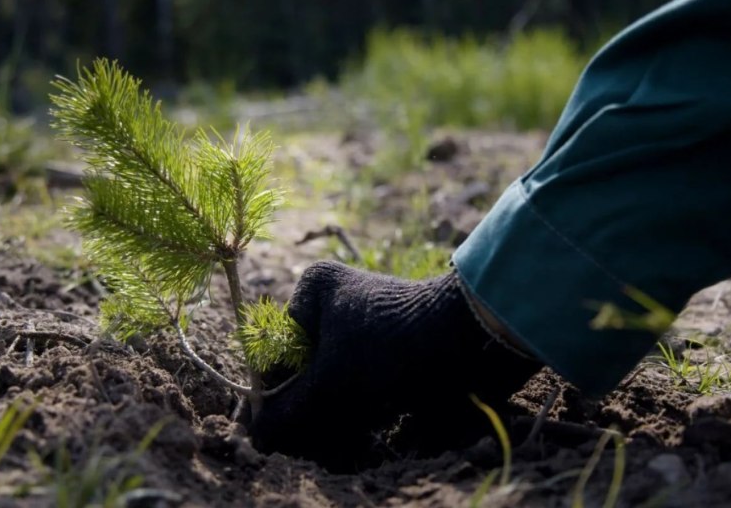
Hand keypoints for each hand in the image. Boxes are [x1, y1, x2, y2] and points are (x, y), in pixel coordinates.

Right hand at [249, 261, 538, 469]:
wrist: (475, 339)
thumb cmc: (393, 344)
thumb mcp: (332, 378)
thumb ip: (288, 409)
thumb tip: (255, 438)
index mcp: (314, 292)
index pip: (275, 349)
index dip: (270, 392)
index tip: (265, 428)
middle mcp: (335, 305)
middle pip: (302, 369)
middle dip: (302, 406)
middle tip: (298, 438)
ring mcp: (364, 330)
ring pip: (330, 384)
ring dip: (329, 414)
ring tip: (335, 433)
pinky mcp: (388, 356)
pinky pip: (357, 390)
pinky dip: (354, 413)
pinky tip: (361, 427)